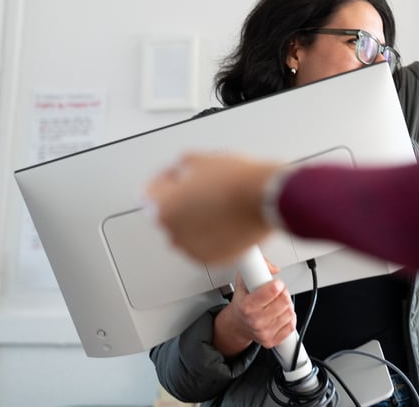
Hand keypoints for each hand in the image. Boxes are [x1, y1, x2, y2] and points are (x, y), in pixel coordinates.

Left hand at [146, 152, 280, 263]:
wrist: (268, 198)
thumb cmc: (239, 181)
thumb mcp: (202, 159)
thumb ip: (181, 166)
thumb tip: (181, 171)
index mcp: (163, 208)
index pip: (150, 192)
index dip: (165, 179)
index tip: (175, 177)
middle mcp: (174, 233)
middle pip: (171, 214)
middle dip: (183, 201)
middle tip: (204, 188)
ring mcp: (194, 248)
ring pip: (189, 231)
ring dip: (198, 219)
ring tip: (220, 203)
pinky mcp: (214, 259)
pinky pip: (207, 244)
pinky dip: (214, 234)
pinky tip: (227, 217)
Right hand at [214, 270, 297, 356]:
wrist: (237, 324)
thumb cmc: (242, 302)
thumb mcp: (244, 280)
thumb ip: (258, 266)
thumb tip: (274, 268)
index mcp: (246, 306)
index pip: (272, 291)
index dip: (278, 284)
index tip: (276, 283)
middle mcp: (254, 321)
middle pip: (284, 301)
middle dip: (283, 293)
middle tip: (277, 293)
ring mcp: (263, 333)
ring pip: (290, 312)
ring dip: (287, 305)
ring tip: (277, 304)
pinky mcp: (271, 341)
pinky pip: (291, 326)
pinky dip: (289, 318)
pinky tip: (280, 314)